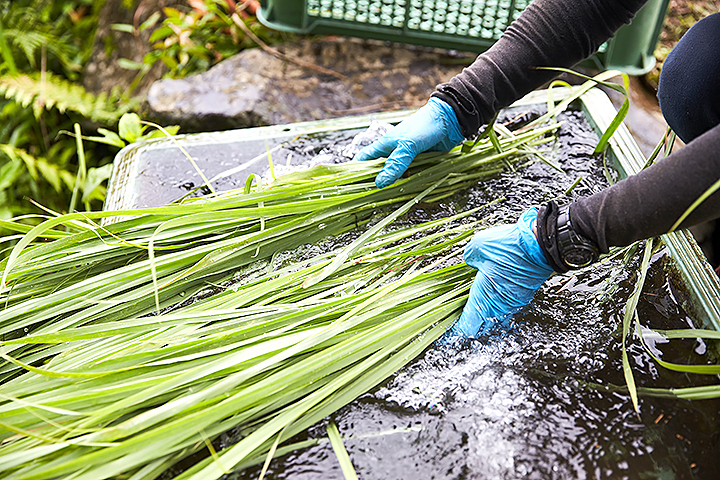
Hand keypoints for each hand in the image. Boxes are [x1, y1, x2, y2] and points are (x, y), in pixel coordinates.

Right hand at [353, 97, 463, 187]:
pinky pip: (412, 175)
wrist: (450, 119)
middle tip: (376, 198)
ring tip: (395, 196)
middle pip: (380, 171)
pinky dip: (411, 181)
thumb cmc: (426, 125)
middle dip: (379, 183)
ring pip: (396, 175)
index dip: (357, 171)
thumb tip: (380, 183)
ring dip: (397, 184)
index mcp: (385, 144)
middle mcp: (394, 151)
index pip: (364, 159)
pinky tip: (412, 188)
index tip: (353, 185)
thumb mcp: (408, 145)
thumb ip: (396, 164)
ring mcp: (407, 157)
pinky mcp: (420, 161)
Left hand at [454, 208, 553, 336]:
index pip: (468, 327)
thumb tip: (471, 261)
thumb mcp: (478, 247)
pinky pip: (507, 306)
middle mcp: (498, 306)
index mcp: (483, 298)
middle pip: (482, 327)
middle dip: (471, 323)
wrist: (540, 244)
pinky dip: (498, 303)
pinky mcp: (523, 295)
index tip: (448, 329)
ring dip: (486, 313)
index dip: (456, 330)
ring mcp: (513, 302)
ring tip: (477, 302)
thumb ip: (470, 258)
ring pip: (496, 316)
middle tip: (461, 315)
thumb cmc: (508, 247)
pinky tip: (494, 291)